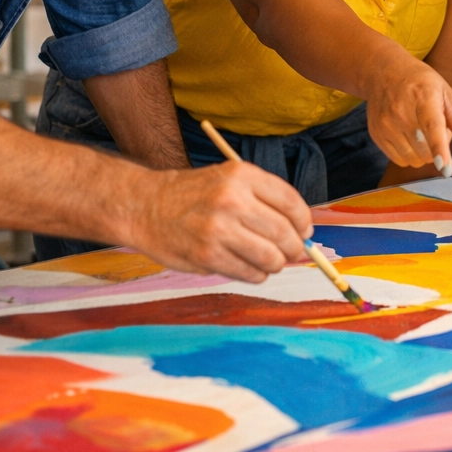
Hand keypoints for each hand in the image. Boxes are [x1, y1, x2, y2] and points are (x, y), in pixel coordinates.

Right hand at [121, 162, 312, 282]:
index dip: (304, 222)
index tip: (305, 232)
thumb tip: (303, 233)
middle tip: (293, 253)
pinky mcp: (207, 256)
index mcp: (242, 176)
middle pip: (284, 234)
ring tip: (270, 261)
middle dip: (295, 248)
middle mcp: (232, 200)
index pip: (291, 203)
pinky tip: (250, 268)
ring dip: (276, 264)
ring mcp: (218, 229)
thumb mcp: (230, 179)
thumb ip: (265, 199)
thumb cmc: (196, 194)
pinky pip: (249, 273)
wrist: (146, 206)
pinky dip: (257, 275)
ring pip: (270, 258)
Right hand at [364, 55, 451, 172]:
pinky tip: (408, 135)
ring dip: (423, 153)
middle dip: (437, 148)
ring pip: (414, 160)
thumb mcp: (447, 95)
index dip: (439, 148)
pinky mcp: (376, 134)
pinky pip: (400, 160)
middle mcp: (401, 111)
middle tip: (434, 128)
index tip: (444, 166)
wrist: (384, 73)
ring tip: (420, 130)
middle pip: (426, 151)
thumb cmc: (422, 84)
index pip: (432, 126)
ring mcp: (386, 124)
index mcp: (424, 96)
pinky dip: (409, 154)